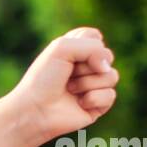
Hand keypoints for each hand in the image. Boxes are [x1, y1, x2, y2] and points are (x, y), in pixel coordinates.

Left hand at [6, 27, 118, 146]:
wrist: (34, 110)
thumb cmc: (43, 78)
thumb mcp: (63, 48)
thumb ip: (93, 47)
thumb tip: (107, 69)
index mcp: (76, 50)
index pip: (95, 37)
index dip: (84, 45)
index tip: (64, 55)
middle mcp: (87, 67)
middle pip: (107, 56)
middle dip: (85, 66)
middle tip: (66, 76)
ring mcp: (94, 87)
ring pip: (111, 76)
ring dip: (87, 83)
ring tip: (69, 90)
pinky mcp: (97, 106)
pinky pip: (110, 95)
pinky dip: (93, 99)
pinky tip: (78, 104)